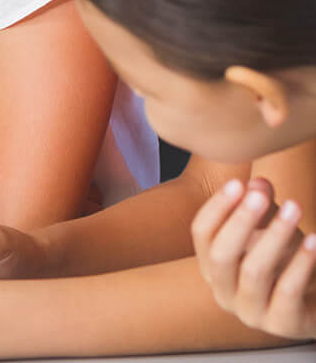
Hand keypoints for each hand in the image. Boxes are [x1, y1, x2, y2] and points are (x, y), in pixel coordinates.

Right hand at [192, 177, 315, 338]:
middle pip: (220, 254)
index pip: (201, 233)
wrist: (313, 304)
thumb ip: (260, 205)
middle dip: (240, 220)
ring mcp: (251, 313)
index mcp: (211, 267)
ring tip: (294, 207)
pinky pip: (288, 290)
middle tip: (260, 195)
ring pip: (253, 271)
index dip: (217, 207)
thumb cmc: (285, 262)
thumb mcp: (269, 228)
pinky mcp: (283, 324)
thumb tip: (258, 184)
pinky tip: (314, 240)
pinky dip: (302, 262)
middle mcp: (223, 292)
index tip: (237, 183)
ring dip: (274, 235)